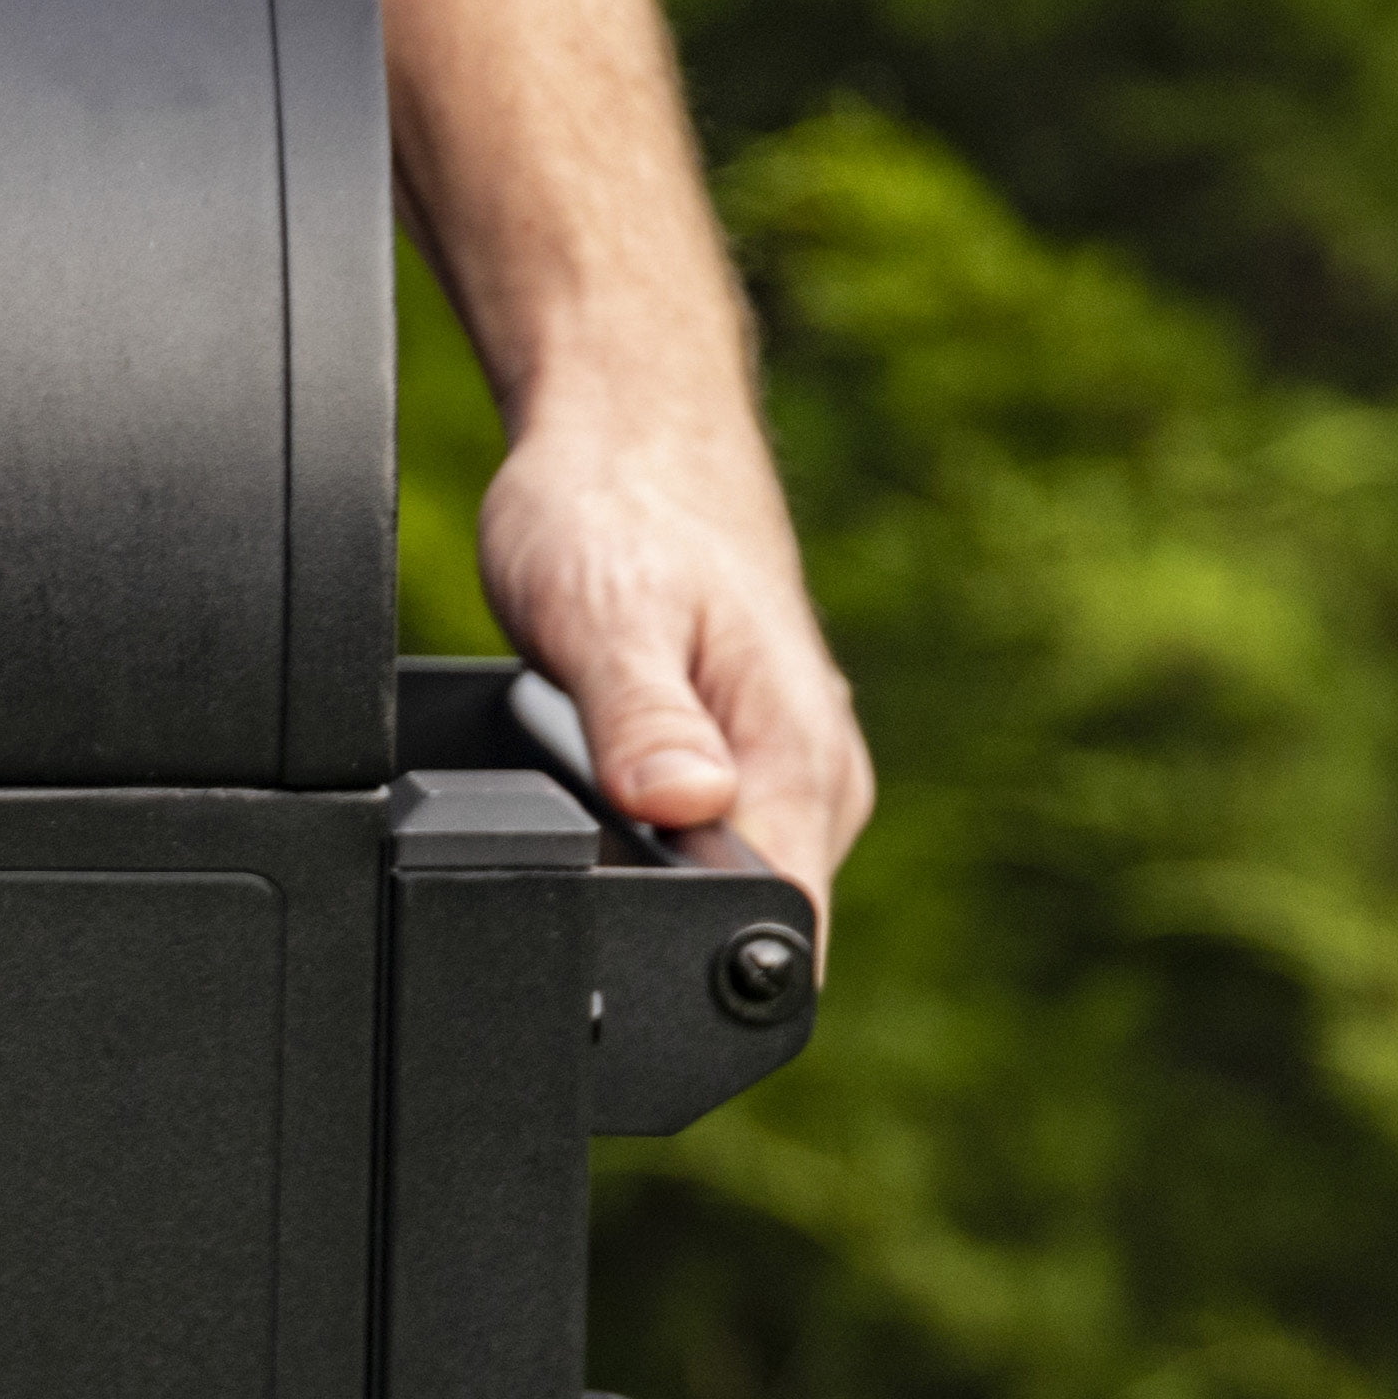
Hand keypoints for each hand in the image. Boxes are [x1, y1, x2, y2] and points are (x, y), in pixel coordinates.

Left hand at [475, 397, 871, 929]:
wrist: (629, 431)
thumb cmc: (612, 508)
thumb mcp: (603, 616)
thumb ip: (641, 722)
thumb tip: (680, 809)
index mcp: (801, 759)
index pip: (783, 927)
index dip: (697, 967)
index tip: (616, 960)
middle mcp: (820, 776)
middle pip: (755, 924)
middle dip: (662, 927)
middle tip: (577, 843)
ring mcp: (794, 770)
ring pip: (734, 880)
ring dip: (660, 873)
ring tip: (595, 793)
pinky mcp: (759, 759)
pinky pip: (720, 836)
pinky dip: (658, 833)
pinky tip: (613, 786)